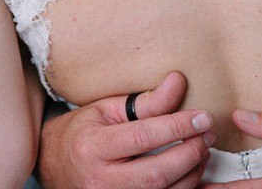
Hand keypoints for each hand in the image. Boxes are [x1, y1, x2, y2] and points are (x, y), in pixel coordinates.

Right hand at [37, 71, 213, 188]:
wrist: (53, 164)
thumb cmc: (82, 131)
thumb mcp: (107, 109)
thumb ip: (144, 101)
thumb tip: (178, 82)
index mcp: (93, 146)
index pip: (142, 137)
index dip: (177, 127)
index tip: (203, 116)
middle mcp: (100, 180)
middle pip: (155, 174)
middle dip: (189, 153)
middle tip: (208, 133)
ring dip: (191, 174)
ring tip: (203, 150)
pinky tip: (190, 172)